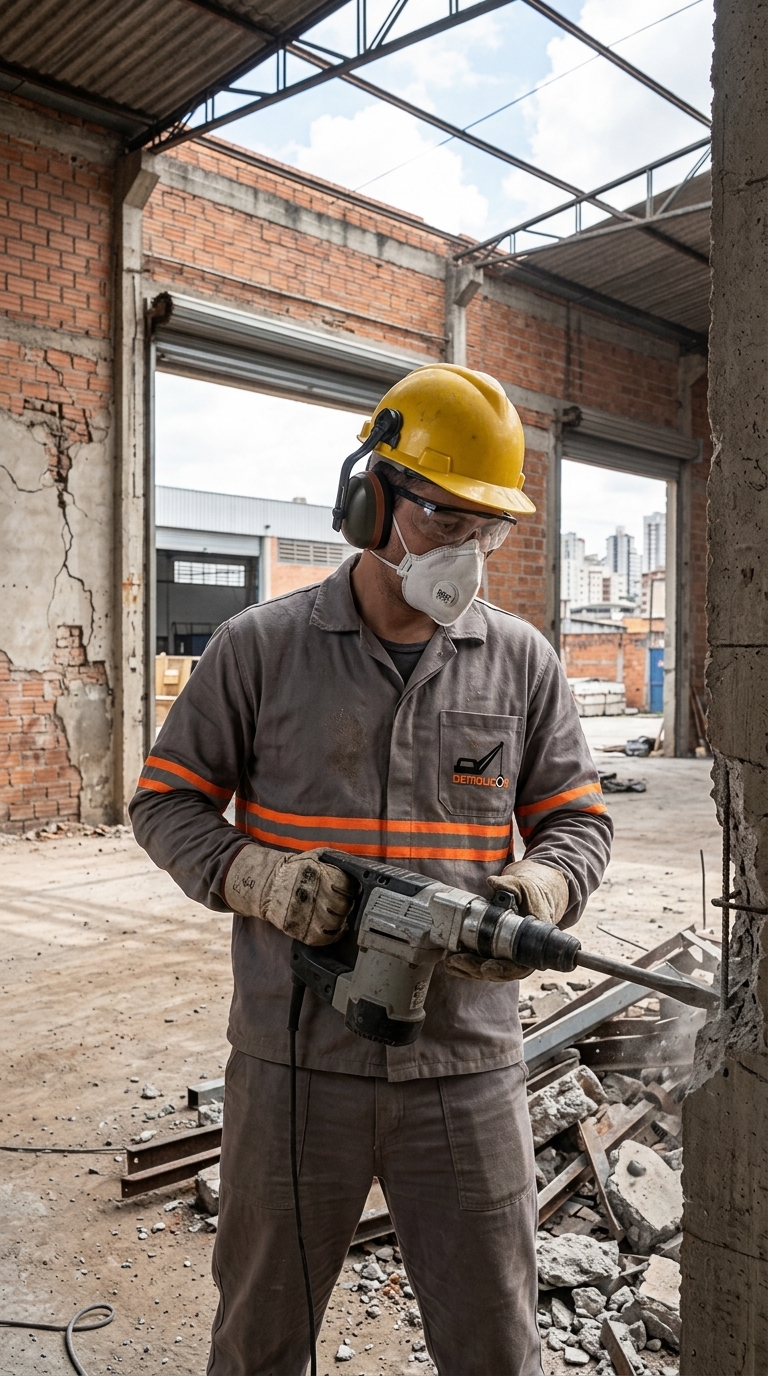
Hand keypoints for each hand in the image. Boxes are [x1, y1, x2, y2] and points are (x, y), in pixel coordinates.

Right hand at [224, 845, 355, 944]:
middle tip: (341, 904)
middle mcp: (315, 895)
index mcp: (322, 876)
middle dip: (345, 906)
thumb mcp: (317, 855)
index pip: (349, 889)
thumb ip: (337, 861)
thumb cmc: (296, 869)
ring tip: (335, 916)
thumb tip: (357, 868)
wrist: (270, 884)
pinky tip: (330, 929)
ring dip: (338, 921)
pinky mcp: (300, 929)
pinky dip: (330, 936)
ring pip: (335, 924)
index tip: (349, 892)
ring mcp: (307, 914)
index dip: (351, 891)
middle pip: (344, 907)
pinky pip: (323, 939)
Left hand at [445, 859, 568, 981]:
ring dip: (467, 970)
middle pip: (498, 972)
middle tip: (456, 961)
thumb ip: (511, 886)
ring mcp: (508, 958)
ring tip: (449, 962)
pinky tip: (451, 963)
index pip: (519, 966)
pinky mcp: (496, 955)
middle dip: (475, 969)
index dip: (503, 969)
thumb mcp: (524, 888)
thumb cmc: (530, 896)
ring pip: (487, 971)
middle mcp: (521, 956)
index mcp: (533, 944)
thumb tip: (493, 883)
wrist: (529, 901)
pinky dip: (466, 966)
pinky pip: (481, 965)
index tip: (486, 967)